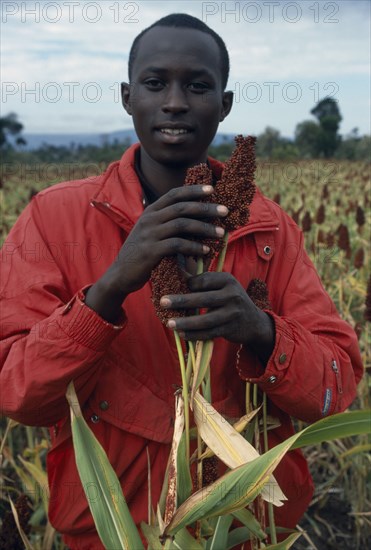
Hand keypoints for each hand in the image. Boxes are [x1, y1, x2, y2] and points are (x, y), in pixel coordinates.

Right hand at [85, 185, 227, 321]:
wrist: (121, 274)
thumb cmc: (143, 254)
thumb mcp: (153, 233)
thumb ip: (169, 223)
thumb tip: (197, 218)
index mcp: (151, 212)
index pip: (174, 194)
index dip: (193, 190)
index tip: (212, 189)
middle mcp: (149, 220)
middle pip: (182, 208)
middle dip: (206, 208)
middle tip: (225, 210)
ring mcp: (149, 235)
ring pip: (182, 225)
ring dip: (204, 228)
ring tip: (221, 233)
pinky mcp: (150, 251)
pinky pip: (177, 245)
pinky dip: (194, 247)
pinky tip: (206, 250)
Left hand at [160, 272, 274, 364]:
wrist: (254, 322)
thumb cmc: (231, 300)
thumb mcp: (223, 286)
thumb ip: (203, 281)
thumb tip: (178, 271)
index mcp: (228, 280)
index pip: (203, 280)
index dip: (187, 284)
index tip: (171, 286)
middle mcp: (232, 295)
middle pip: (202, 299)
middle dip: (181, 301)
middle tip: (162, 302)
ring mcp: (232, 313)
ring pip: (205, 320)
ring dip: (185, 322)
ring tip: (169, 323)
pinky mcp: (230, 329)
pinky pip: (209, 333)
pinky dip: (194, 335)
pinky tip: (182, 334)